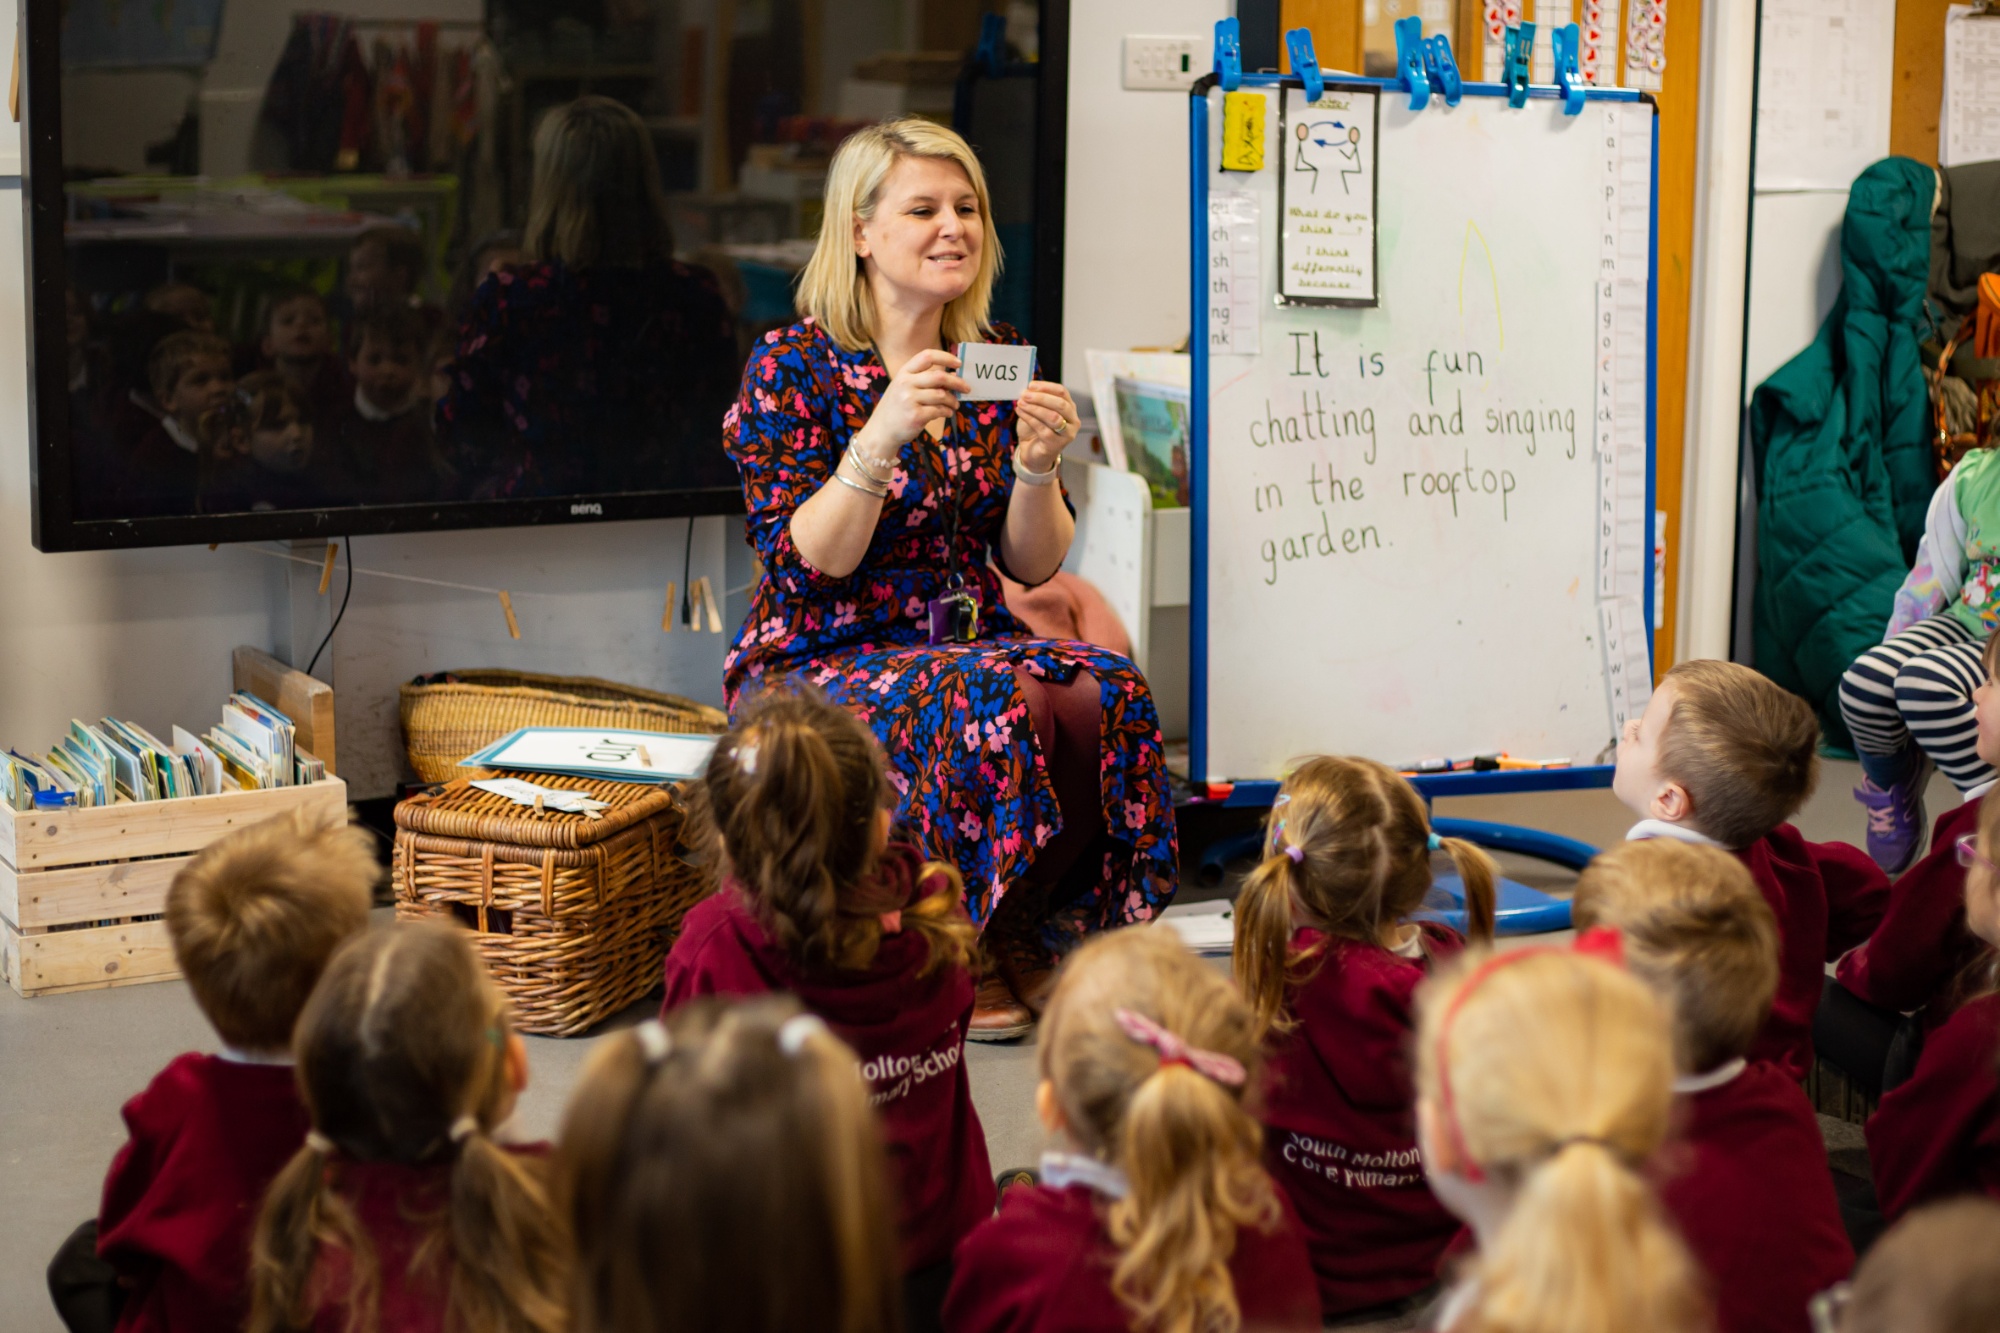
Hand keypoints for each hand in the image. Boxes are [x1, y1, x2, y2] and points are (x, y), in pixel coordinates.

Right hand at [854, 349, 968, 462]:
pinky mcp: (916, 416)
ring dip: (953, 400)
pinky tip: (947, 413)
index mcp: (903, 373)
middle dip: (957, 382)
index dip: (946, 357)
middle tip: (967, 388)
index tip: (958, 364)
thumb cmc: (896, 408)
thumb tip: (953, 376)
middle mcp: (905, 384)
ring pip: (942, 395)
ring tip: (954, 404)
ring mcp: (910, 400)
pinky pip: (940, 410)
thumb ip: (923, 379)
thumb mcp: (903, 387)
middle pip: (939, 377)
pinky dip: (948, 411)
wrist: (881, 431)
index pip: (927, 356)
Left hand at [1014, 380, 1078, 472]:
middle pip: (1060, 404)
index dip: (1046, 387)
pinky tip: (1020, 412)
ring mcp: (1067, 434)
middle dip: (1041, 397)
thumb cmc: (1037, 429)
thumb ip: (1036, 399)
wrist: (1033, 452)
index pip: (1062, 392)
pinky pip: (1042, 428)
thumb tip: (1027, 388)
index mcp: (1070, 408)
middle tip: (1025, 394)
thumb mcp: (1038, 410)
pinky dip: (1029, 418)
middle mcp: (1073, 421)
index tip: (1030, 385)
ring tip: (1020, 403)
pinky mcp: (1056, 445)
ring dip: (1035, 408)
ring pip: (1053, 417)